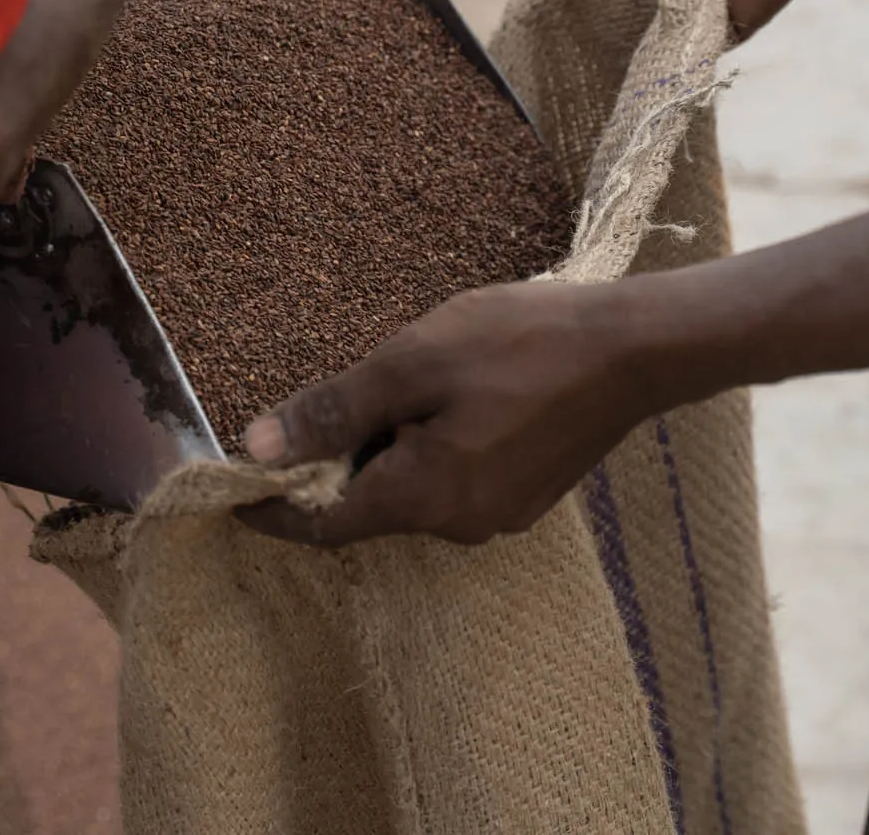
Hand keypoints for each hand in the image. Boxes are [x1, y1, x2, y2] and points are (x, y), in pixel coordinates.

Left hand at [237, 282, 664, 547]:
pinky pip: (455, 479)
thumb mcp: (413, 362)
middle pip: (368, 504)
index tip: (231, 486)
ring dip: (393, 444)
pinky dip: (434, 445)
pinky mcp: (526, 495)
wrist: (636, 348)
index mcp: (422, 497)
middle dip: (341, 456)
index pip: (321, 525)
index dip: (271, 507)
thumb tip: (255, 450)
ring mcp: (499, 514)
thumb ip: (333, 410)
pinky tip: (456, 392)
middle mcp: (459, 524)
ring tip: (412, 377)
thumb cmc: (523, 343)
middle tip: (345, 388)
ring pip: (414, 488)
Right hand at [538, 0, 824, 39]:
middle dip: (583, 28)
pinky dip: (654, 58)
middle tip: (547, 46)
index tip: (532, 14)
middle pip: (608, 18)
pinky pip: (676, 54)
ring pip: (637, 41)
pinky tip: (624, 65)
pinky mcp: (712, 36)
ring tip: (576, 59)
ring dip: (613, 46)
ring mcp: (683, 15)